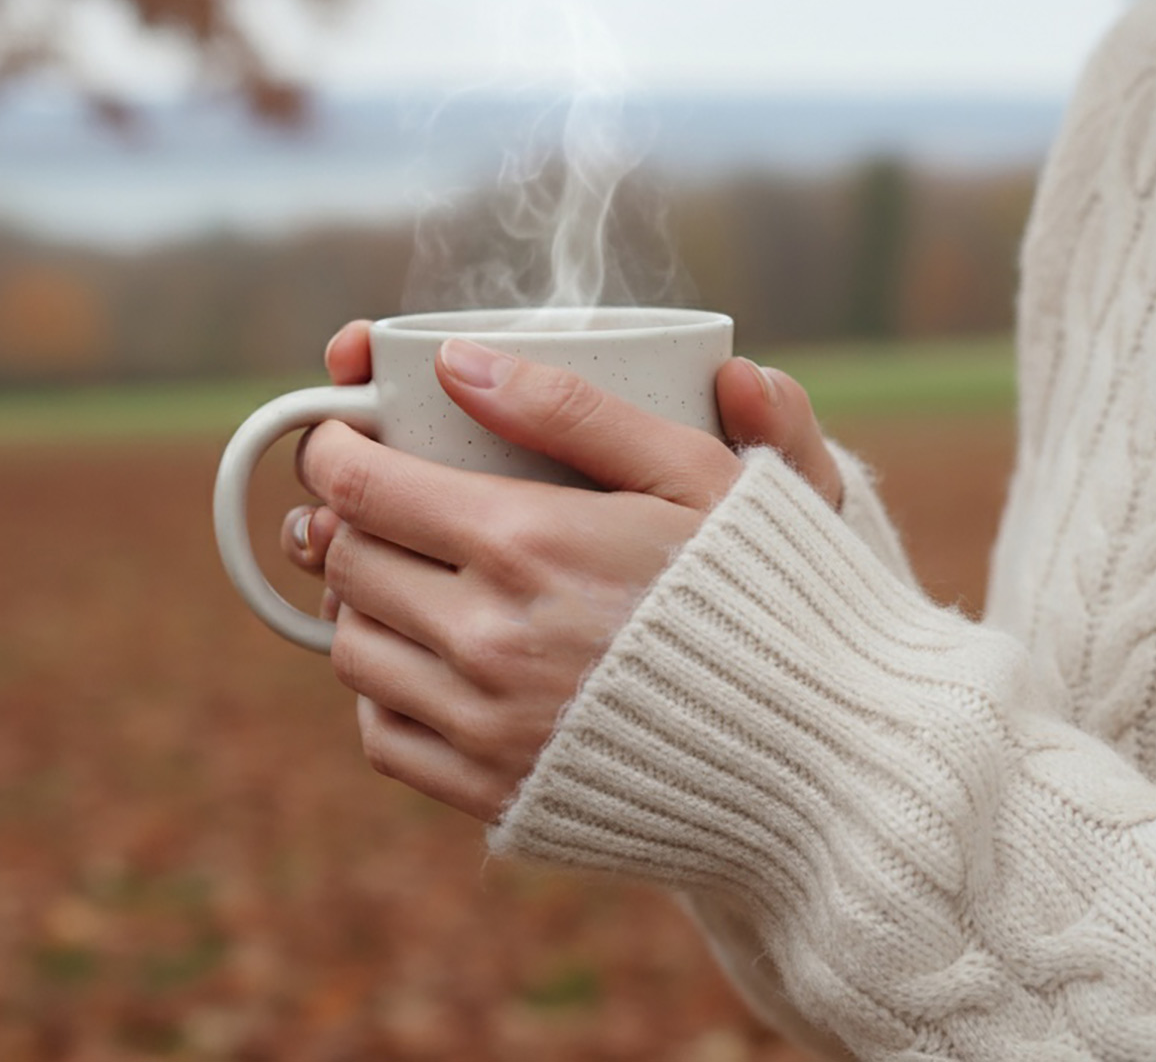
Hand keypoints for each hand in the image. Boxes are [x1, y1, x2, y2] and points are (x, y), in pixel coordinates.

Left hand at [276, 324, 841, 821]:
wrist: (822, 751)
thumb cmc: (765, 591)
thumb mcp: (693, 469)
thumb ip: (570, 406)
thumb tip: (456, 361)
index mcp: (527, 542)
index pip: (363, 485)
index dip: (333, 450)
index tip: (343, 438)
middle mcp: (488, 638)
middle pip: (348, 564)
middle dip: (349, 522)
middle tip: (384, 504)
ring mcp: (485, 725)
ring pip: (354, 651)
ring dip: (363, 605)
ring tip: (412, 580)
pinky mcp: (494, 794)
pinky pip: (384, 738)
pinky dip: (385, 695)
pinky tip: (431, 664)